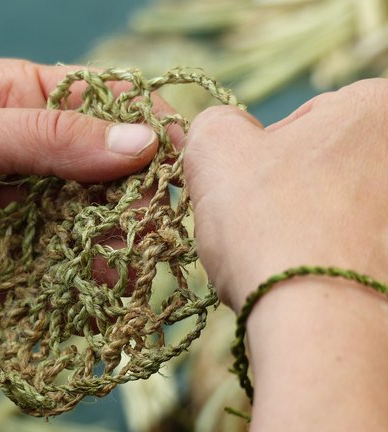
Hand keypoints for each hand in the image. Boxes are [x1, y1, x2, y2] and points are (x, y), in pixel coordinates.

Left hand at [0, 59, 163, 369]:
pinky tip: (119, 286)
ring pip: (101, 224)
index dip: (140, 121)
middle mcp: (32, 163)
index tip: (179, 147)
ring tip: (149, 249)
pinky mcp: (27, 275)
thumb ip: (47, 138)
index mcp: (15, 105)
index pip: (97, 103)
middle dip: (140, 187)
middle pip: (109, 168)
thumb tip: (139, 144)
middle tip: (164, 209)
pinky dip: (102, 282)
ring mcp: (32, 221)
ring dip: (127, 237)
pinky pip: (78, 276)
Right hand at [184, 78, 387, 310]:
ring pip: (338, 209)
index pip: (300, 123)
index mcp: (374, 108)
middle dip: (288, 191)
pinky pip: (352, 247)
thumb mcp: (216, 149)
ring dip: (305, 225)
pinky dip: (327, 256)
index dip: (260, 158)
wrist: (320, 321)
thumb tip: (226, 131)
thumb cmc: (269, 223)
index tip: (247, 191)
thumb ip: (216, 123)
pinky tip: (308, 275)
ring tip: (282, 254)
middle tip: (261, 225)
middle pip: (324, 166)